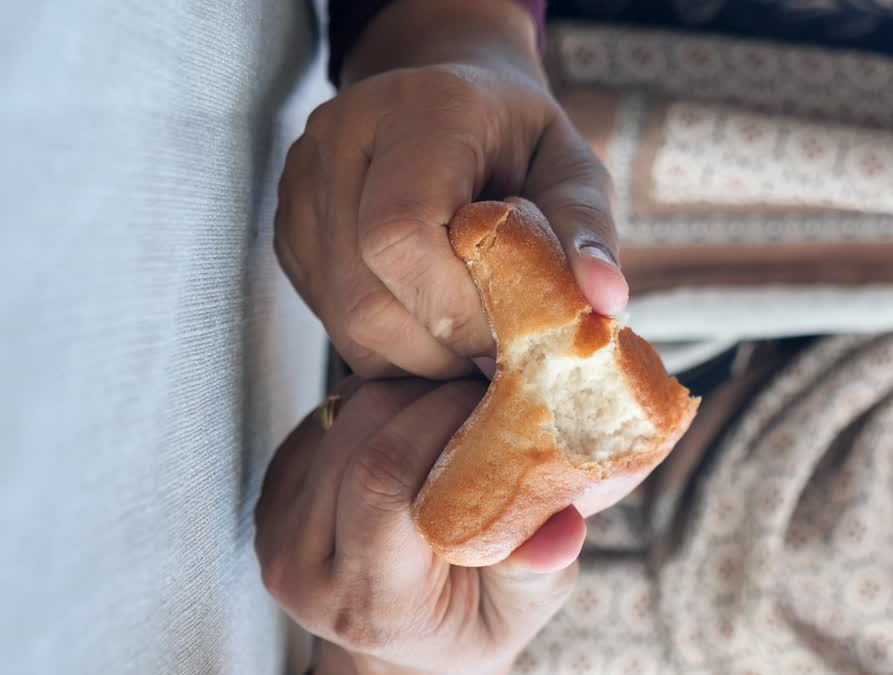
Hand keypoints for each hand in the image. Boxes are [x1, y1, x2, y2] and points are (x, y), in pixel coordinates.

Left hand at [255, 378, 585, 674]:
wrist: (408, 643)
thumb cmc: (473, 623)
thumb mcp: (520, 611)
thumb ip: (536, 572)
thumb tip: (562, 535)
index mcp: (364, 602)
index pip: (385, 483)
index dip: (443, 421)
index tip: (501, 406)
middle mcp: (302, 567)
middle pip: (363, 435)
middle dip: (433, 397)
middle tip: (490, 396)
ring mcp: (277, 524)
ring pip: (347, 411)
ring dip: (411, 393)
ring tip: (462, 412)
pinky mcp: (277, 484)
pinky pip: (335, 411)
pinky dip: (388, 402)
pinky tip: (423, 427)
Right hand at [275, 0, 626, 378]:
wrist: (449, 101)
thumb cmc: (518, 139)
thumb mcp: (572, 168)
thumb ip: (587, 229)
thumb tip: (604, 302)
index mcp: (421, 111)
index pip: (400, 234)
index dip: (454, 308)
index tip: (509, 331)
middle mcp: (342, 140)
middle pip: (365, 297)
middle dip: (439, 347)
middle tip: (493, 351)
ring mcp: (302, 186)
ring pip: (345, 322)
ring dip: (414, 355)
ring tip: (466, 338)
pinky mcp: (288, 231)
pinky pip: (332, 321)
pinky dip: (388, 344)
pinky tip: (429, 321)